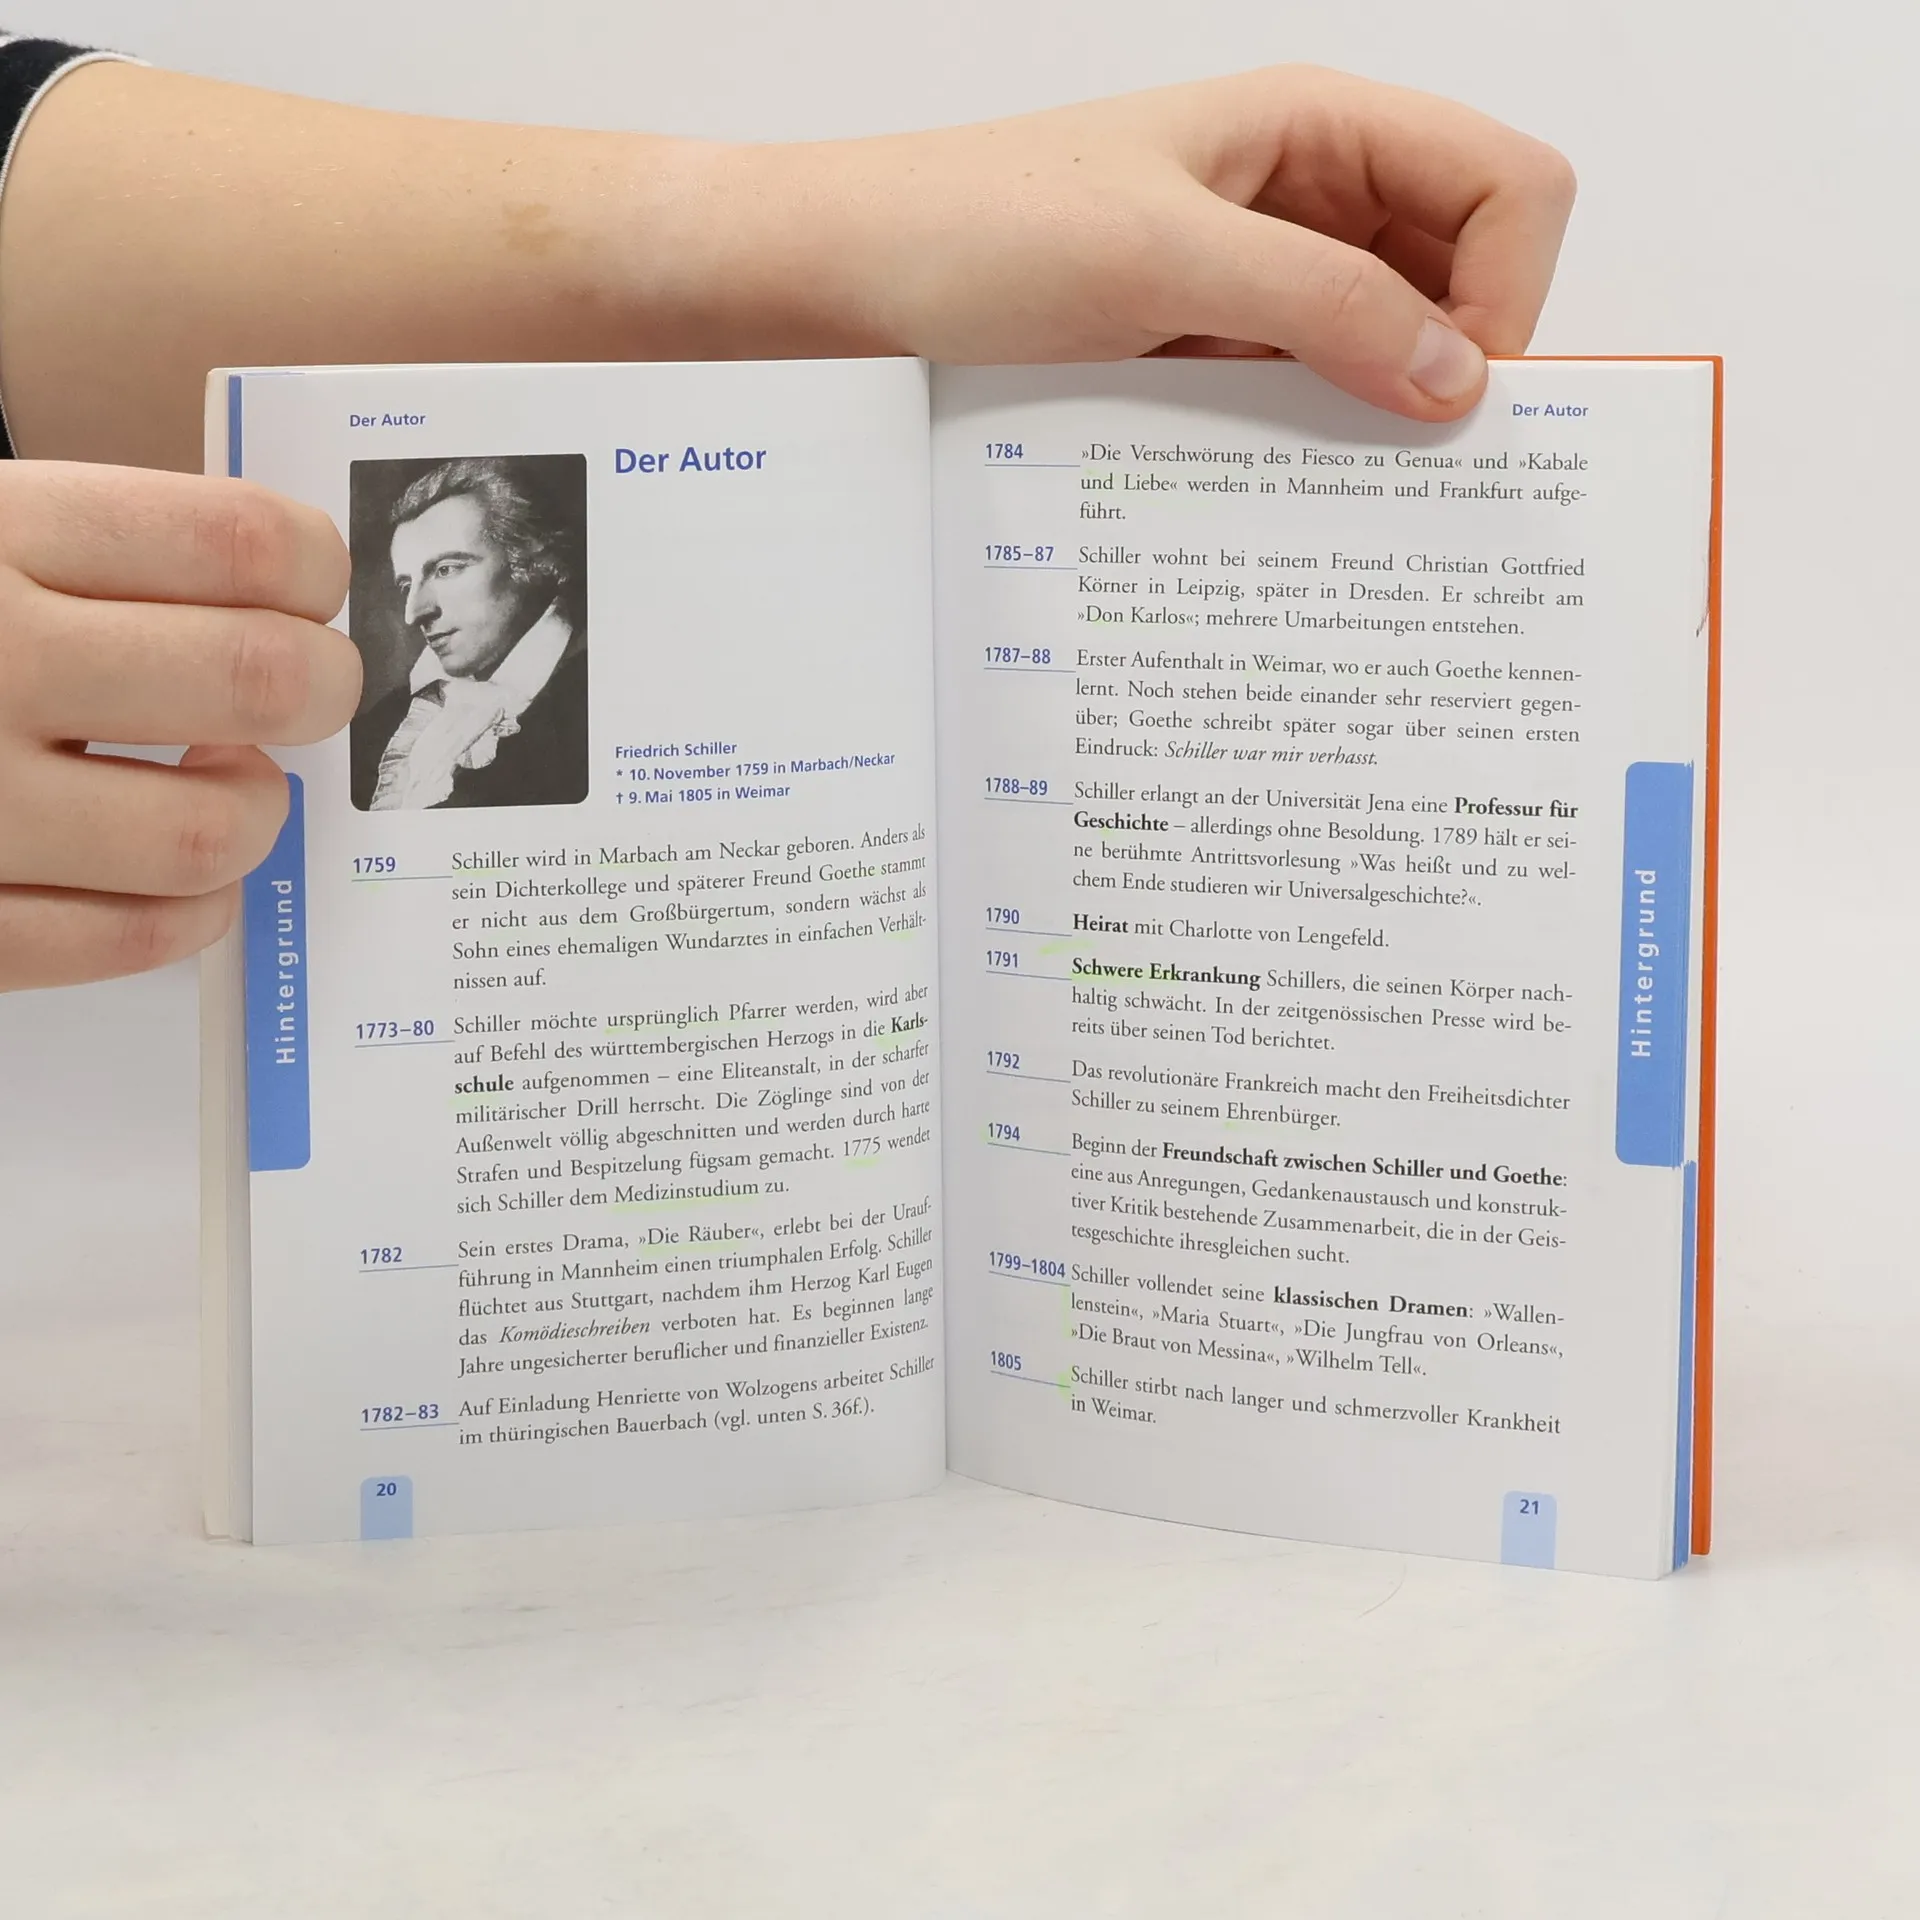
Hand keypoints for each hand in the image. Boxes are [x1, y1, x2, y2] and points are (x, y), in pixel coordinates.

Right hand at [0, 463, 355, 989]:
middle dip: (321, 690)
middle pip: (255, 678)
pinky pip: (128, 938)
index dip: (315, 569)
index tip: (313, 592)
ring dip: (257, 814)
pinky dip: (191, 914)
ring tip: (230, 788)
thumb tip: (277, 600)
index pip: (235, 539)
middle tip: (311, 694)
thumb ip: (86, 556)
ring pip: (212, 831)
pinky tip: (184, 882)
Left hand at [765, 65, 1574, 419]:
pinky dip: (1319, 429)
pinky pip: (1311, 382)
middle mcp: (1310, 191)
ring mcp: (1264, 268)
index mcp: (1319, 126)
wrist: (862, 273)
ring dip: (1386, 407)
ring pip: (1391, 339)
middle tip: (1419, 460)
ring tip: (1347, 481)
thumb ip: (1322, 303)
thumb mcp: (1164, 259)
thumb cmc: (983, 227)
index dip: (1511, 290)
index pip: (1507, 185)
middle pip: (1466, 269)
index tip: (1457, 394)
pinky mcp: (1218, 335)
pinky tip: (1285, 478)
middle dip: (1460, 361)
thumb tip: (1457, 376)